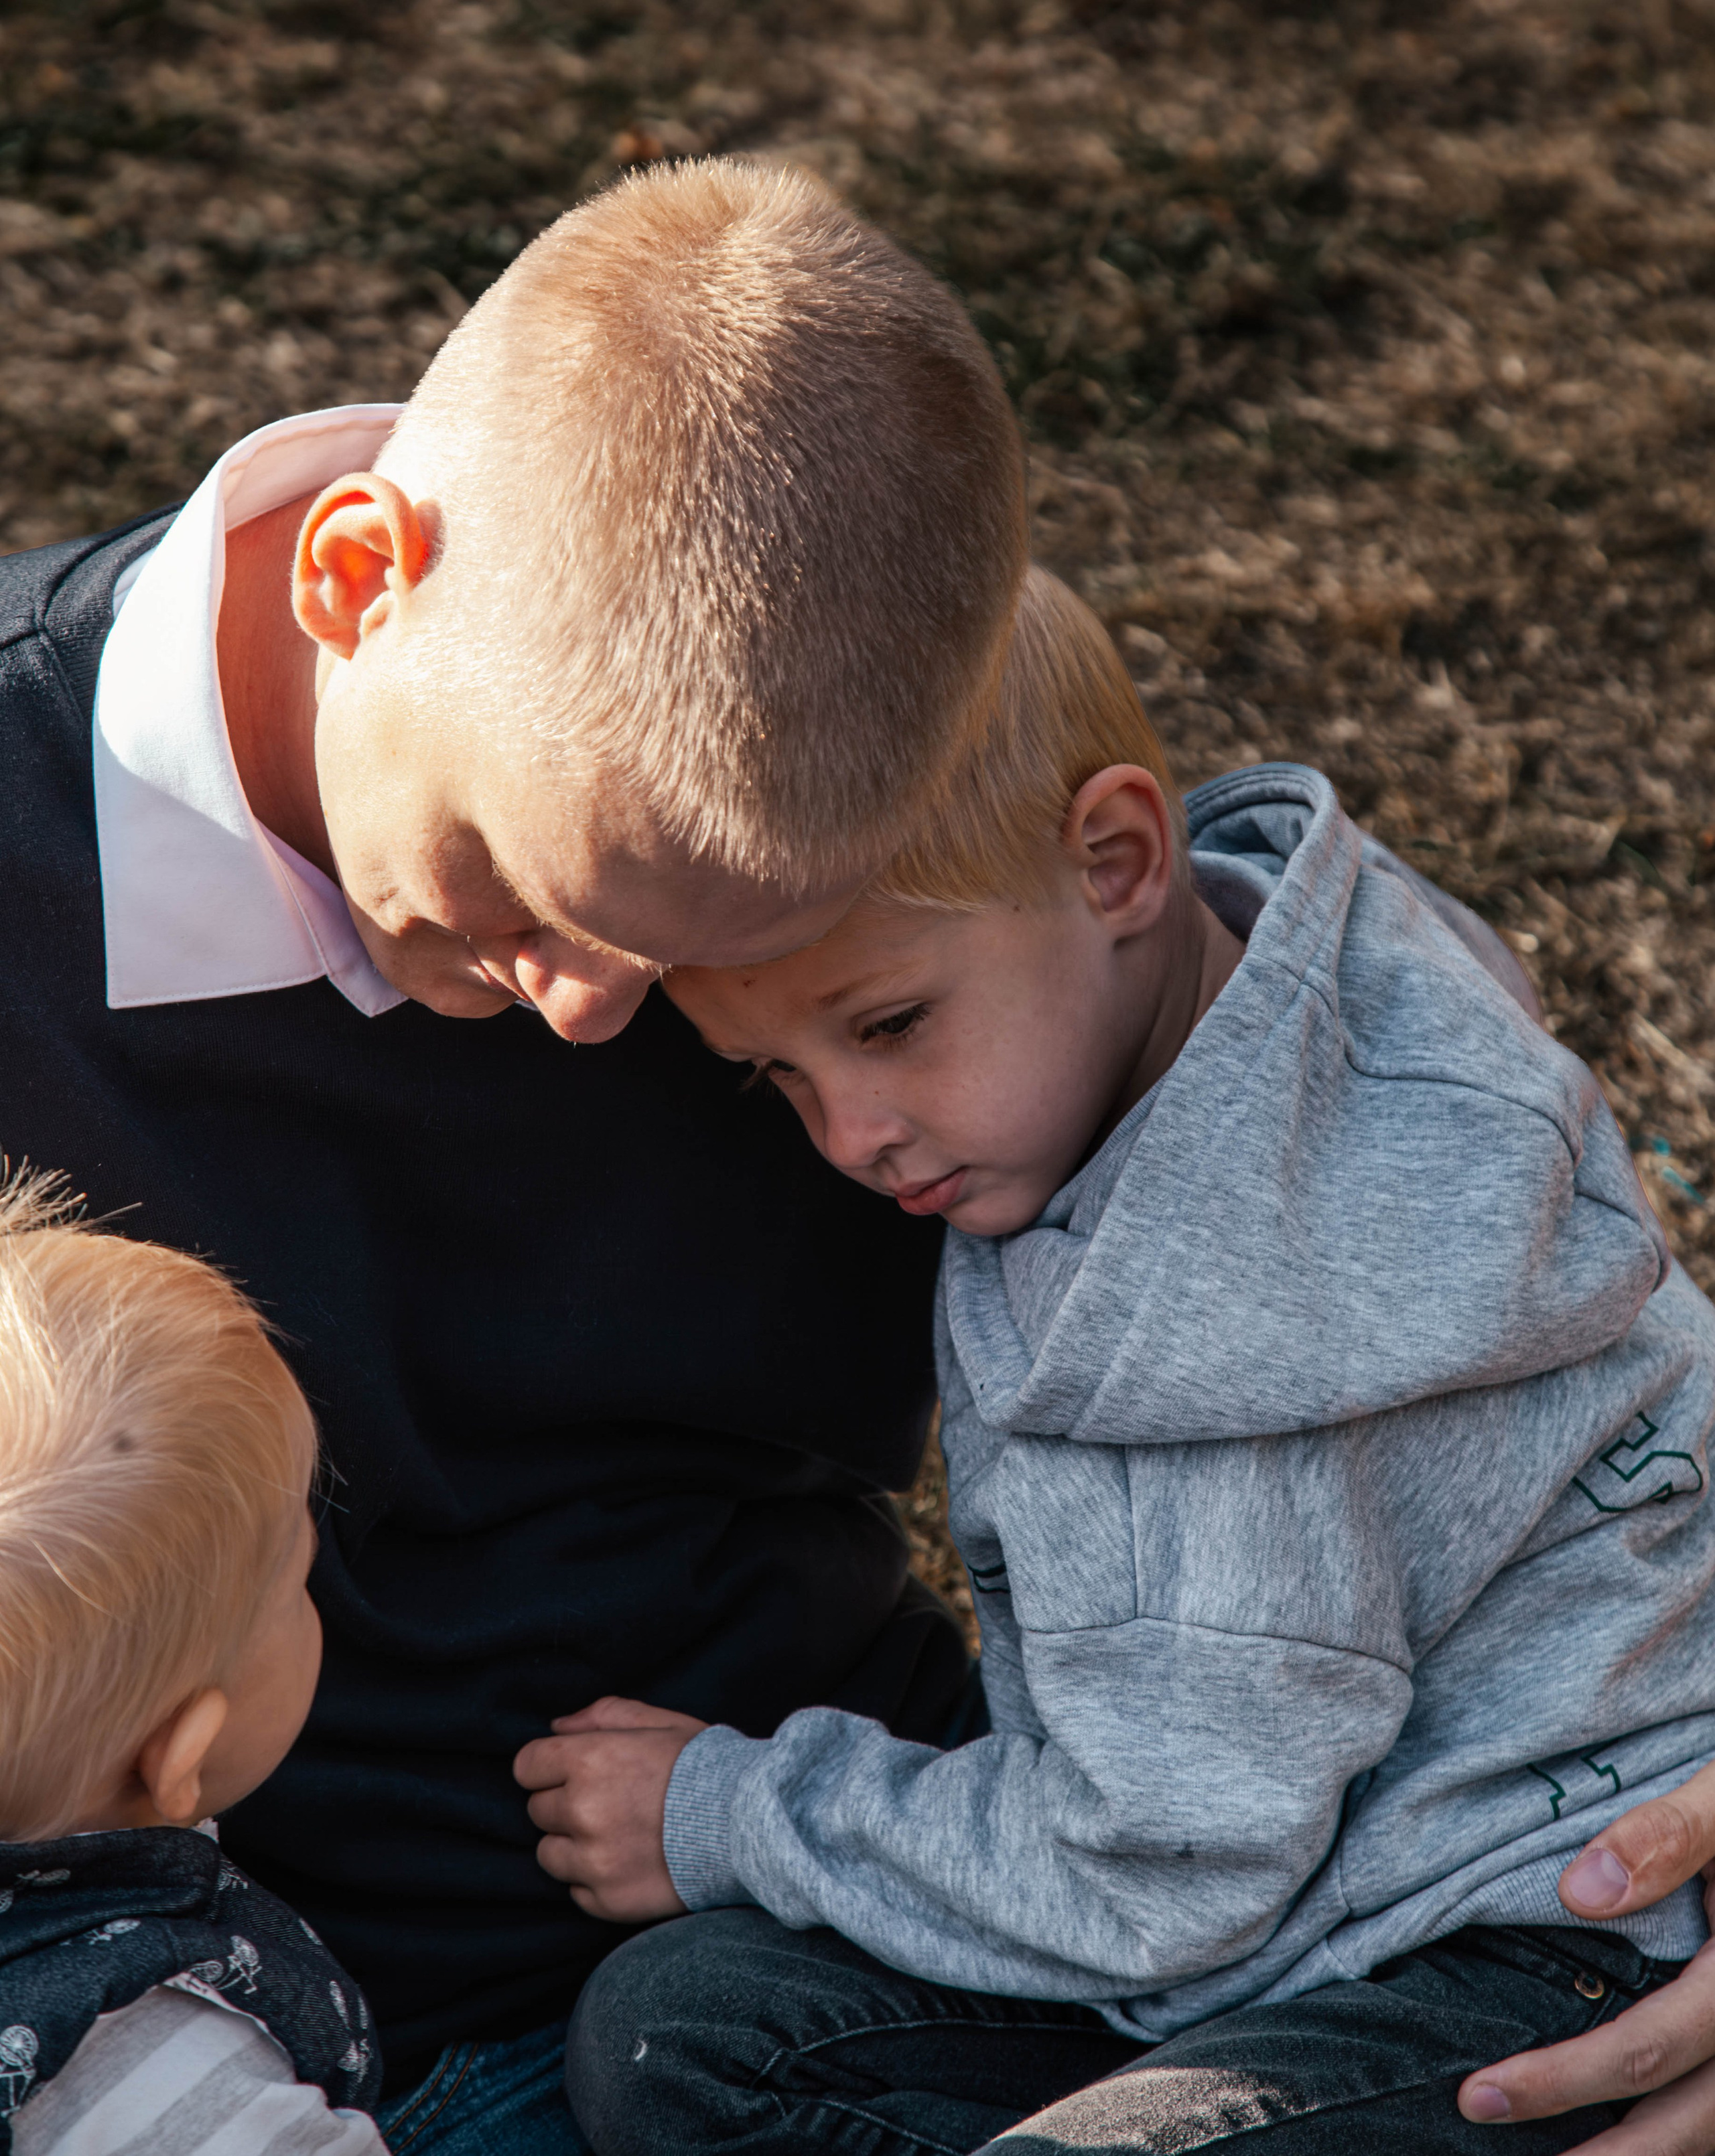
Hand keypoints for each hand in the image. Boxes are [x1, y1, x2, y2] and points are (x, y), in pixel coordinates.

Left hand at [514, 1695, 706, 1922]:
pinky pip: (575, 1891)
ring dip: (573, 1845)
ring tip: (617, 1836)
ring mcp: (593, 1861)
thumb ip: (602, 1716)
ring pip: (549, 1855)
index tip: (571, 1771)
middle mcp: (582, 1811)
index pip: (526, 1767)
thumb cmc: (703, 1766)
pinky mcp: (607, 1901)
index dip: (548, 1767)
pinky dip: (594, 1880)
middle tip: (608, 1802)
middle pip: (538, 1811)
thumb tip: (556, 1727)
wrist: (749, 1825)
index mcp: (588, 1760)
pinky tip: (629, 1862)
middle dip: (564, 1804)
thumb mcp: (657, 1721)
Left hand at [1459, 1759, 1714, 2151]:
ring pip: (1703, 2132)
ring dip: (1631, 2155)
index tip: (1479, 2092)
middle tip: (1486, 2128)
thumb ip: (1665, 1837)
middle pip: (1681, 2123)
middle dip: (1591, 2154)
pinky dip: (1664, 2134)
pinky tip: (1606, 2133)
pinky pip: (1710, 2110)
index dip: (1563, 2079)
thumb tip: (1581, 1893)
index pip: (1648, 2049)